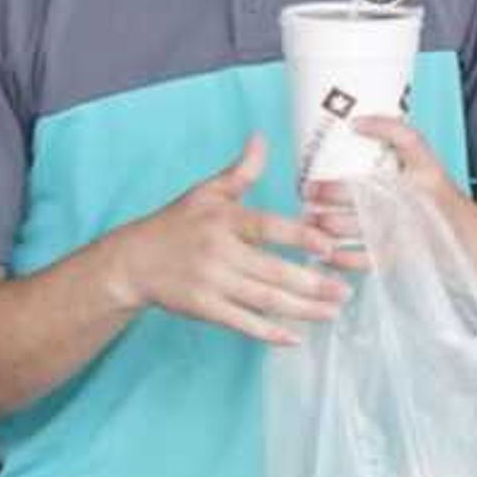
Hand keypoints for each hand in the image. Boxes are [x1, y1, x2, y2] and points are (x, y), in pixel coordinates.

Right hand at [100, 135, 347, 346]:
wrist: (132, 261)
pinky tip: (294, 338)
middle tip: (344, 290)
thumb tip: (261, 138)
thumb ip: (241, 171)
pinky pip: (241, 322)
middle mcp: (218, 252)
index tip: (329, 246)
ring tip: (332, 311)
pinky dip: (268, 333)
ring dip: (301, 309)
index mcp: (224, 220)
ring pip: (263, 299)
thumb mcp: (206, 192)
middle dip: (311, 283)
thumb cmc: (174, 224)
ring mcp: (210, 283)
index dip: (300, 236)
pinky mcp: (203, 308)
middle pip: (271, 270)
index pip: (267, 227)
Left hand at [302, 114, 468, 267]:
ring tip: (308, 220)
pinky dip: (339, 256)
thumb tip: (357, 132)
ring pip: (359, 224)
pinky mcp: (405, 256)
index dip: (382, 127)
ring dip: (327, 224)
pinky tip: (322, 251)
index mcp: (430, 172)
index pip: (410, 140)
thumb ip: (403, 160)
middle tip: (307, 191)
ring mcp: (413, 228)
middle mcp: (421, 197)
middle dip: (330, 191)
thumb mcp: (433, 176)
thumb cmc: (445, 208)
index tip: (354, 124)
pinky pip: (364, 257)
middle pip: (366, 190)